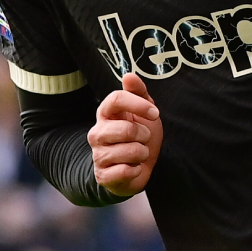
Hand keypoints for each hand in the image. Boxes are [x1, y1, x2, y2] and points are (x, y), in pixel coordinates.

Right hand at [89, 73, 163, 195]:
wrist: (138, 168)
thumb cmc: (140, 135)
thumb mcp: (144, 111)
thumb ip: (138, 92)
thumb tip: (128, 75)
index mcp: (105, 113)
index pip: (115, 99)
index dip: (138, 105)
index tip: (154, 113)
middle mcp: (97, 133)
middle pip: (126, 129)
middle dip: (144, 135)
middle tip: (144, 139)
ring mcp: (98, 155)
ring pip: (129, 151)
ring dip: (142, 153)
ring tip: (139, 154)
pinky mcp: (102, 175)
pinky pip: (126, 171)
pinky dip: (137, 170)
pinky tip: (133, 168)